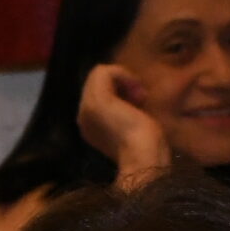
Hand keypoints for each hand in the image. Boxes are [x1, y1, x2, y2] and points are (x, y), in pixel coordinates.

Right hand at [76, 64, 170, 186]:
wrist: (143, 159)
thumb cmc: (146, 147)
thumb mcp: (133, 123)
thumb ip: (124, 109)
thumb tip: (132, 92)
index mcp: (90, 126)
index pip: (100, 93)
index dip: (120, 91)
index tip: (139, 104)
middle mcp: (83, 117)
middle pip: (97, 82)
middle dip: (121, 83)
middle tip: (140, 99)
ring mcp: (86, 108)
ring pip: (99, 75)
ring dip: (122, 78)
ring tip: (139, 96)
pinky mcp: (96, 100)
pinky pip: (103, 71)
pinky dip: (122, 74)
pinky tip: (136, 90)